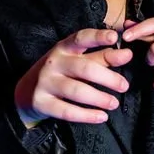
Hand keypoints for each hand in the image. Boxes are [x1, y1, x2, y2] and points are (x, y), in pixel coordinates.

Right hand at [13, 28, 131, 126]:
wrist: (26, 92)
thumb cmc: (59, 73)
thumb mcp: (76, 60)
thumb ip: (102, 57)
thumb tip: (127, 54)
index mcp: (64, 48)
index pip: (81, 38)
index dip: (97, 37)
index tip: (114, 37)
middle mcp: (53, 62)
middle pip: (84, 68)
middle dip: (107, 77)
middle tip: (124, 86)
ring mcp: (45, 82)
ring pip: (76, 90)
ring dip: (99, 98)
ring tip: (114, 104)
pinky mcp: (41, 102)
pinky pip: (67, 111)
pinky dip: (86, 115)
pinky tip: (101, 117)